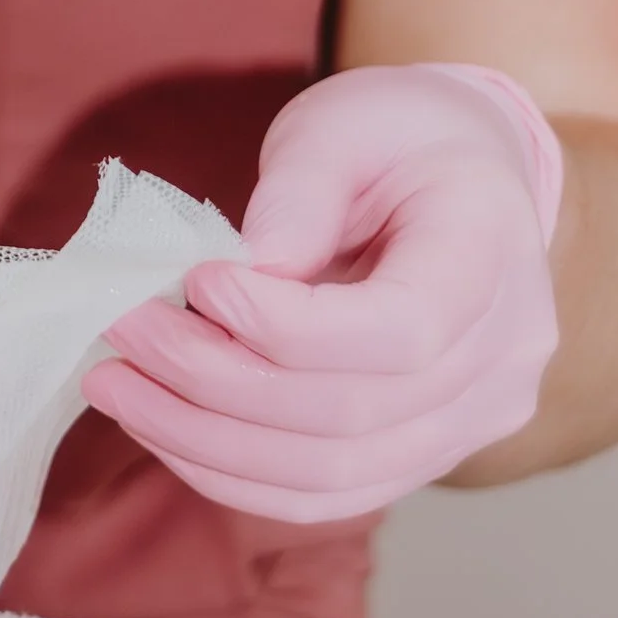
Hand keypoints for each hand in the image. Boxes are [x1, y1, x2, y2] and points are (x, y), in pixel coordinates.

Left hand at [89, 64, 562, 523]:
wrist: (455, 173)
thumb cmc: (396, 136)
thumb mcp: (343, 124)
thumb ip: (299, 191)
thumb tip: (242, 271)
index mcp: (492, 256)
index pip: (401, 331)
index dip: (286, 326)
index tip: (198, 281)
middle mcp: (502, 358)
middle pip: (352, 414)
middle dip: (213, 380)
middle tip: (122, 329)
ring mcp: (471, 421)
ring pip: (330, 473)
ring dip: (203, 439)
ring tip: (114, 383)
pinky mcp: (422, 453)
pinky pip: (324, 493)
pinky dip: (230, 471)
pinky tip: (158, 423)